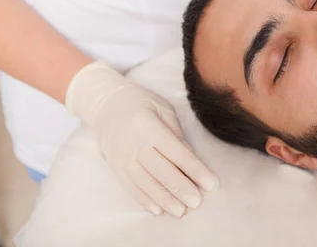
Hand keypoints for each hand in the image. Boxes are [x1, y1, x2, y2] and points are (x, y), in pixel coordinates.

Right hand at [66, 62, 217, 217]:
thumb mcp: (162, 109)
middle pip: (160, 170)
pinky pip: (130, 187)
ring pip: (145, 183)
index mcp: (148, 125)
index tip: (211, 184)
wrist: (105, 103)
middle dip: (180, 188)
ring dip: (164, 199)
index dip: (194, 169)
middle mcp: (134, 144)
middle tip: (197, 202)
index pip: (176, 152)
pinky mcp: (116, 167)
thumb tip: (191, 157)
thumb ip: (176, 133)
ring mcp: (122, 158)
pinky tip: (158, 210)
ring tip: (181, 211)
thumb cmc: (141, 103)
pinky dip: (144, 200)